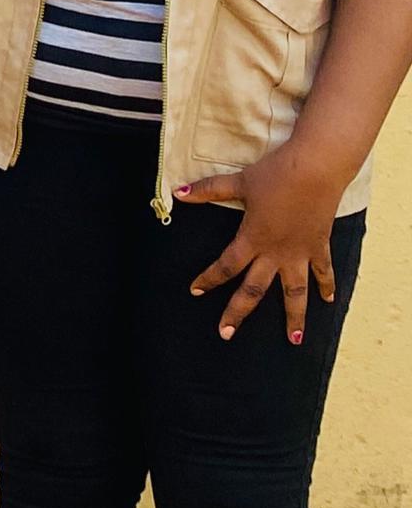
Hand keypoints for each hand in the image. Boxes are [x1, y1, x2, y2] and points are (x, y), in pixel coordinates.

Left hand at [182, 142, 347, 342]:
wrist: (318, 166)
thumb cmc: (277, 173)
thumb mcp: (239, 182)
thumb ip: (208, 190)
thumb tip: (178, 193)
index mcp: (253, 239)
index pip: (226, 266)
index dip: (208, 279)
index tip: (194, 291)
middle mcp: (276, 252)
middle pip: (254, 289)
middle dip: (238, 312)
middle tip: (225, 334)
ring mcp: (300, 251)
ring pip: (295, 292)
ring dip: (295, 316)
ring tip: (293, 340)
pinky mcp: (320, 244)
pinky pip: (324, 271)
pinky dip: (327, 285)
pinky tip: (329, 301)